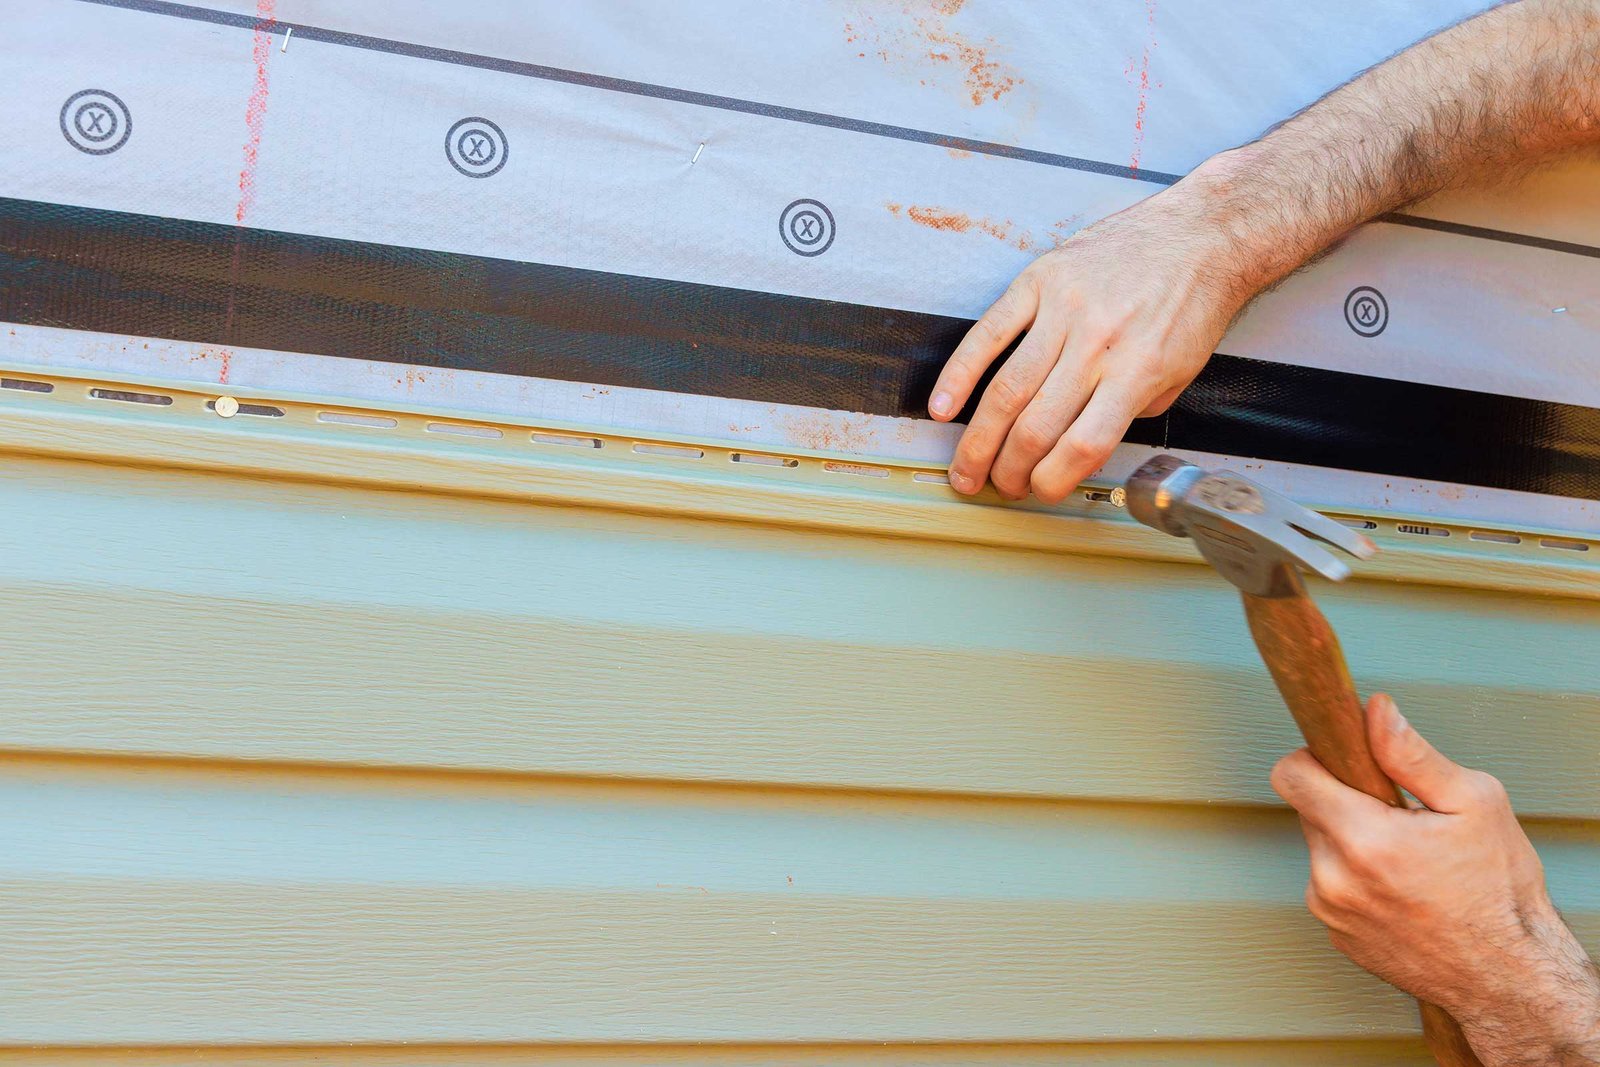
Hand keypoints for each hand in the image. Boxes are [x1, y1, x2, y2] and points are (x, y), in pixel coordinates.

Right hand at [927, 174, 1250, 502]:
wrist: (1199, 233)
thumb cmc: (1192, 303)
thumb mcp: (1181, 371)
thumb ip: (1132, 410)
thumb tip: (1083, 444)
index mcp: (1138, 371)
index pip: (1083, 446)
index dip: (1053, 481)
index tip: (1041, 492)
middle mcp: (1098, 343)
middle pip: (1036, 426)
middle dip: (1009, 469)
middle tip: (997, 487)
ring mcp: (1065, 310)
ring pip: (1007, 390)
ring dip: (979, 440)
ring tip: (965, 468)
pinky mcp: (1040, 280)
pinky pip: (989, 333)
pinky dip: (960, 375)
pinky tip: (944, 407)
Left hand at [1272, 694, 1599, 1064]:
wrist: (1512, 976)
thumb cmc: (1501, 889)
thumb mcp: (1474, 803)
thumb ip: (1411, 754)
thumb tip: (1374, 711)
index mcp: (1363, 839)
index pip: (1290, 775)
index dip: (1313, 758)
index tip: (1341, 760)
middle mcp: (1334, 879)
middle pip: (1310, 810)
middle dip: (1346, 802)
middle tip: (1399, 817)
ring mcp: (1332, 912)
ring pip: (1322, 850)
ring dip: (1352, 844)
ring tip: (1408, 860)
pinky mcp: (1338, 936)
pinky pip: (1332, 888)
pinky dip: (1358, 881)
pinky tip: (1404, 891)